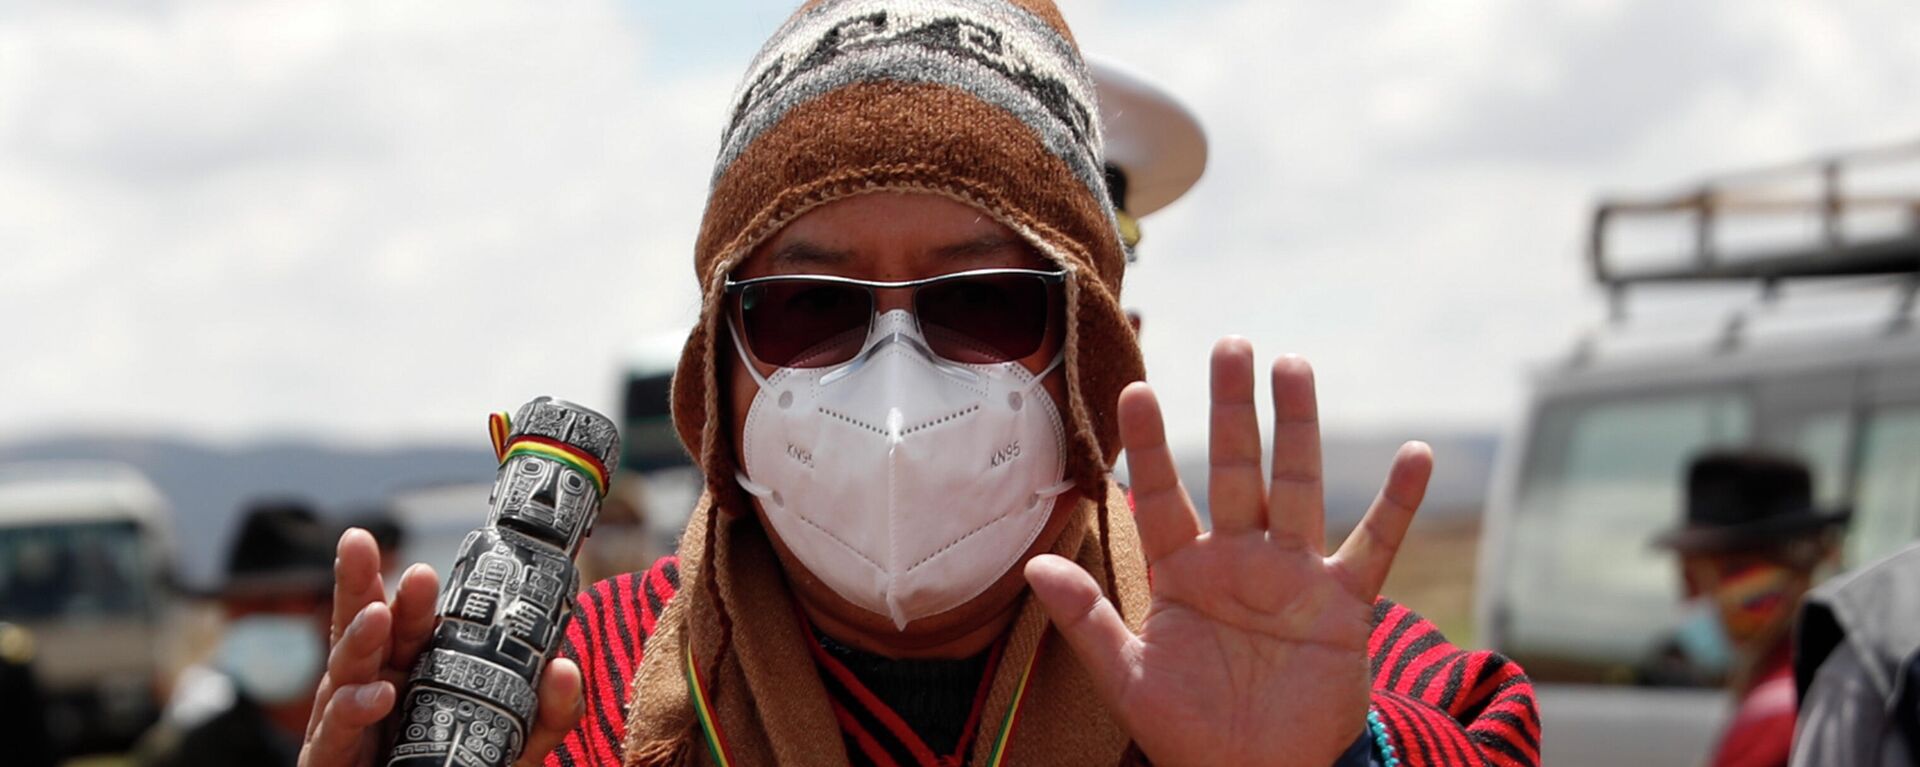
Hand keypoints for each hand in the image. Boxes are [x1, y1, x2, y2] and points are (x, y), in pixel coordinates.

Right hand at [298, 529, 585, 766]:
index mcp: (414, 673)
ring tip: (375, 614)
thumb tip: (563, 668)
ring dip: (358, 638)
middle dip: (360, 586)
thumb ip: (543, 712)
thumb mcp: (516, 745)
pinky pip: (337, 731)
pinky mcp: (332, 758)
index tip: (423, 572)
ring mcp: (348, 723)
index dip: (411, 598)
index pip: (409, 625)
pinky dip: (353, 710)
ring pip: (344, 671)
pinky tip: (377, 695)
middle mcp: (376, 688)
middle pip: (364, 630)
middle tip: (361, 543)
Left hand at [1025, 338, 1431, 766]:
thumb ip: (1085, 619)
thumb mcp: (1128, 678)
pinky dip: (1398, 504)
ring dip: (1298, 429)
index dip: (1151, 445)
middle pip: (1236, 469)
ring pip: (1297, 488)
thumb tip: (1034, 563)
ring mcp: (1294, 577)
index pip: (1162, 495)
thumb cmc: (1187, 732)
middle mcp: (1239, 559)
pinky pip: (1374, 546)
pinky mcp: (1343, 605)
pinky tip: (1415, 456)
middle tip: (1231, 344)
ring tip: (1294, 366)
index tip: (1137, 391)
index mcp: (1183, 572)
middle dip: (1232, 409)